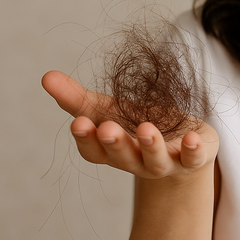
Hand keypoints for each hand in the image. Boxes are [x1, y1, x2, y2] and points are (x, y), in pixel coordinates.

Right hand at [42, 71, 218, 178]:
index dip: (86, 139)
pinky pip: (194, 159)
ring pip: (156, 160)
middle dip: (115, 143)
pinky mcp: (193, 158)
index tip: (79, 122)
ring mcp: (166, 162)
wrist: (182, 142)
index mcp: (114, 150)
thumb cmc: (137, 124)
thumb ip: (77, 98)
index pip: (94, 151)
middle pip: (123, 157)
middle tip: (107, 129)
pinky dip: (193, 151)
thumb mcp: (108, 109)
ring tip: (146, 129)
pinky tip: (193, 138)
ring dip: (151, 145)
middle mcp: (137, 161)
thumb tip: (45, 77)